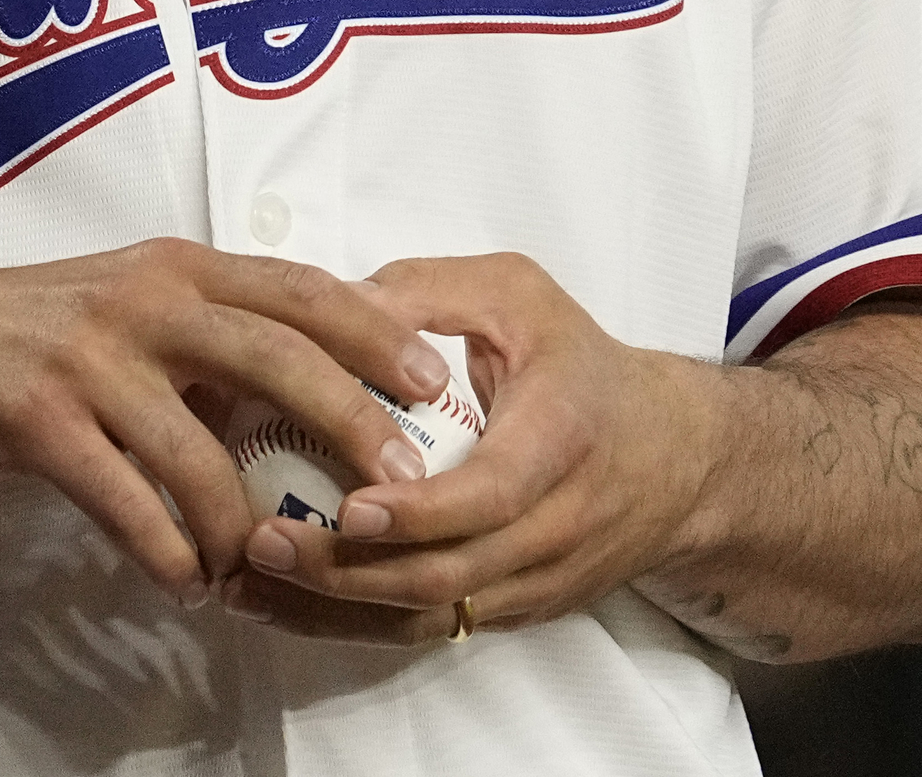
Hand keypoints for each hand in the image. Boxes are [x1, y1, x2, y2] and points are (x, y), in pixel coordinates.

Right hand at [0, 238, 451, 607]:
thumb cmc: (25, 335)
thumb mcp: (125, 308)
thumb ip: (206, 335)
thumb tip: (304, 391)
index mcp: (176, 266)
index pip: (301, 289)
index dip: (376, 331)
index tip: (436, 379)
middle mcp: (144, 298)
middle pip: (277, 356)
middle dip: (351, 421)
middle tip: (402, 483)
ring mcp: (91, 355)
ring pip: (202, 449)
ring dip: (242, 524)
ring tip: (262, 571)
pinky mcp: (38, 417)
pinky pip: (126, 497)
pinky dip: (165, 549)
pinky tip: (183, 580)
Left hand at [221, 250, 723, 647]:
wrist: (673, 459)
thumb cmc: (580, 365)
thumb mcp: (520, 297)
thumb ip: (432, 290)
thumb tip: (335, 298)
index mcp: (562, 438)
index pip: (493, 495)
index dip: (420, 513)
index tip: (348, 508)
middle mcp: (555, 525)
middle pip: (448, 574)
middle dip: (347, 572)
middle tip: (260, 542)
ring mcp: (536, 581)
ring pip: (432, 619)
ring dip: (335, 611)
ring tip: (249, 581)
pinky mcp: (515, 611)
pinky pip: (430, 632)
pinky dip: (354, 625)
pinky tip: (285, 604)